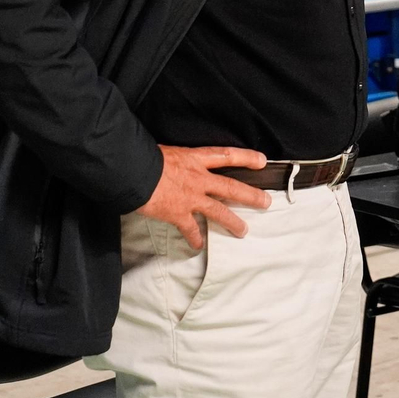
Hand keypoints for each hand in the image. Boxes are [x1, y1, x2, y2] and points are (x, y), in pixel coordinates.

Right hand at [137, 145, 272, 248]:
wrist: (132, 171)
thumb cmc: (143, 157)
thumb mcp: (166, 151)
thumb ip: (177, 159)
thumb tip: (173, 162)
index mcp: (195, 158)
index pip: (227, 155)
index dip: (246, 157)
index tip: (262, 161)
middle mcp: (198, 178)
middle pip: (231, 187)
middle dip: (251, 196)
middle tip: (266, 202)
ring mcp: (190, 198)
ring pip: (218, 211)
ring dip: (232, 222)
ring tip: (243, 231)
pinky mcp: (178, 214)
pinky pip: (190, 229)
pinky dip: (195, 238)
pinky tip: (198, 246)